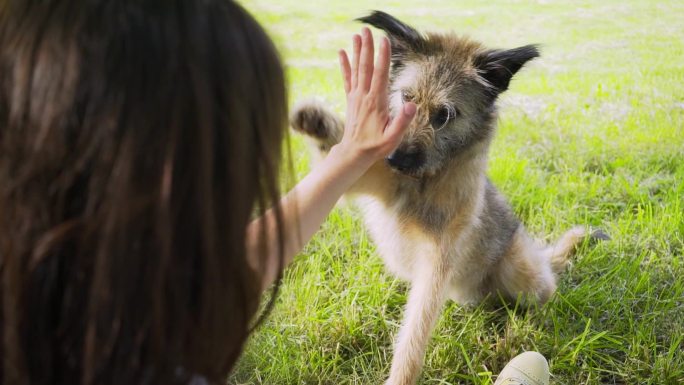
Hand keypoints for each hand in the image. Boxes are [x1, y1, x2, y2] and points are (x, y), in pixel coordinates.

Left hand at [335, 27, 415, 163]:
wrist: (354, 153)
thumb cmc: (376, 146)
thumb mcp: (393, 138)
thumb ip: (402, 122)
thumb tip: (412, 105)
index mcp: (376, 102)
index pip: (381, 75)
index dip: (383, 57)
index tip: (384, 40)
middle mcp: (364, 96)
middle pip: (366, 67)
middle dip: (367, 48)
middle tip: (367, 29)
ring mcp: (356, 96)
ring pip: (356, 70)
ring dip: (357, 51)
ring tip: (357, 35)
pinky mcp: (351, 99)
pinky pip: (347, 78)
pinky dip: (345, 65)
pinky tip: (342, 53)